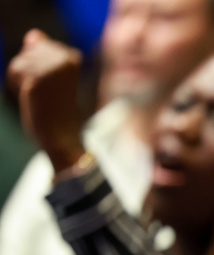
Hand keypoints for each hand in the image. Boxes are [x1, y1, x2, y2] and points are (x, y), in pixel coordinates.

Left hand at [6, 31, 85, 172]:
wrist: (63, 136)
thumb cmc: (58, 108)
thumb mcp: (53, 75)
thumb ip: (44, 51)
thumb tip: (34, 34)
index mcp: (74, 56)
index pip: (39, 43)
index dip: (38, 64)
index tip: (52, 84)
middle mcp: (65, 58)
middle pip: (27, 50)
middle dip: (29, 70)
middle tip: (44, 91)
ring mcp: (51, 68)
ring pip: (19, 61)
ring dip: (22, 79)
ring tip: (39, 95)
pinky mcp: (37, 78)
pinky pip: (14, 72)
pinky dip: (16, 85)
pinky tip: (31, 97)